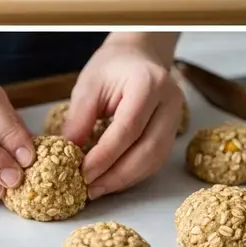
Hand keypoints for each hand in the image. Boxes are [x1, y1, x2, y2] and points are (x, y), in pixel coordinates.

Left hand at [61, 41, 182, 199]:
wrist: (138, 57)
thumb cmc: (112, 68)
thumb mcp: (89, 85)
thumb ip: (79, 119)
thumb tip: (69, 155)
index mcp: (149, 83)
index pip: (129, 127)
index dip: (106, 155)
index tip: (82, 173)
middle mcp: (170, 101)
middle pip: (149, 148)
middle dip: (117, 174)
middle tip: (89, 189)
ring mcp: (176, 117)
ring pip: (156, 159)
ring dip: (126, 179)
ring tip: (97, 189)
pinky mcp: (174, 131)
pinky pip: (156, 160)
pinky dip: (134, 174)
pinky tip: (112, 180)